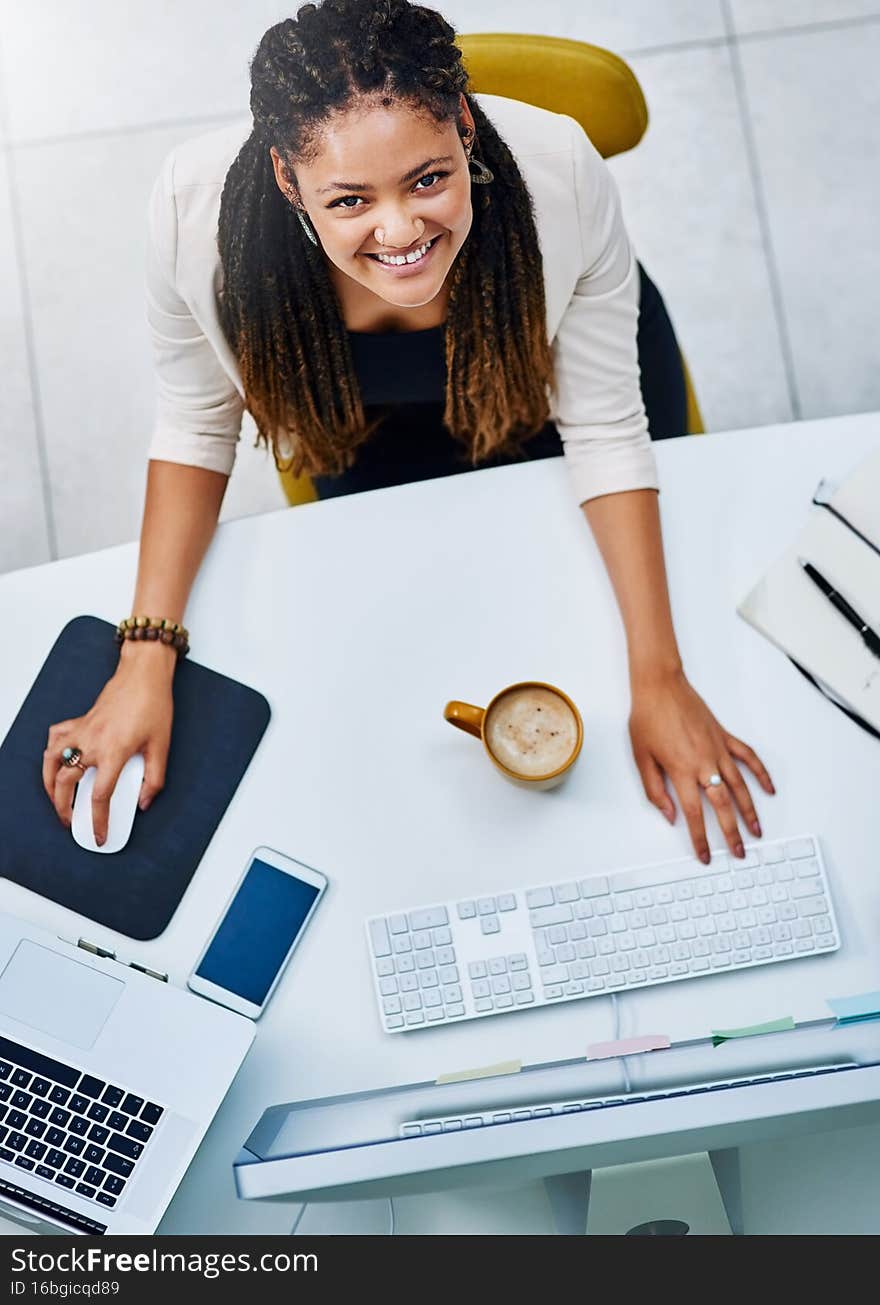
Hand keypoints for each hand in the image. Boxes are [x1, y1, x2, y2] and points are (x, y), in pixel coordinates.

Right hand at [42, 649, 174, 845]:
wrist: (143, 676)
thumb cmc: (154, 707)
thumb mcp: (162, 747)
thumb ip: (154, 779)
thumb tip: (143, 803)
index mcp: (114, 752)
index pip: (100, 796)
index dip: (98, 821)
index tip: (99, 835)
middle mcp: (92, 743)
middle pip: (66, 783)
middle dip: (64, 808)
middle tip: (70, 822)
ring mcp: (81, 731)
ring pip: (52, 761)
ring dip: (50, 784)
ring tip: (56, 798)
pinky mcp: (78, 721)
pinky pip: (56, 737)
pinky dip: (52, 751)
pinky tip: (57, 760)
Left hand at [628, 668, 774, 863]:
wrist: (660, 686)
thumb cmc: (648, 719)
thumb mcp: (641, 758)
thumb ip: (655, 790)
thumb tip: (670, 815)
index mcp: (681, 771)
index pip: (693, 814)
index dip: (699, 839)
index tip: (705, 855)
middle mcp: (704, 763)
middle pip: (722, 805)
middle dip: (731, 833)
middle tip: (739, 853)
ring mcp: (718, 749)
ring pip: (740, 786)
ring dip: (750, 811)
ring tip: (756, 830)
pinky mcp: (724, 737)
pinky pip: (748, 757)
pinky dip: (761, 774)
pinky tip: (769, 789)